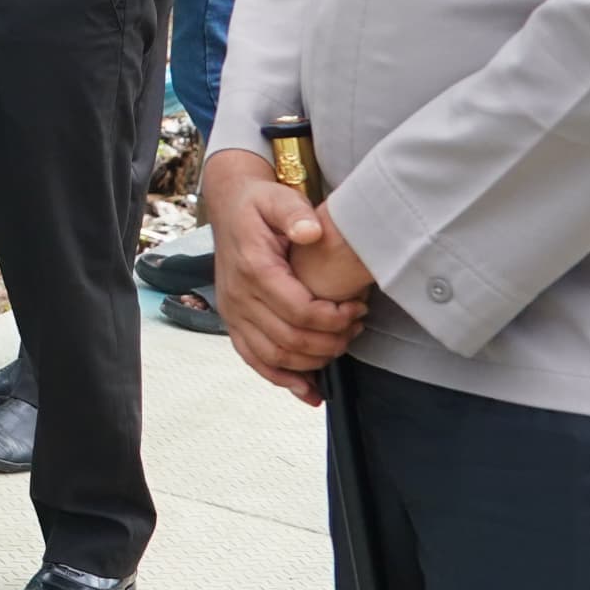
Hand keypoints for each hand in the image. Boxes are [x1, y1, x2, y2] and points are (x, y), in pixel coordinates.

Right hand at [202, 149, 368, 404]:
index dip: (334, 319)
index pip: (298, 310)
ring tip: (340, 346)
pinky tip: (308, 391)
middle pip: (289, 340)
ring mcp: (233, 312)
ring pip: (273, 356)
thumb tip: (311, 233)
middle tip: (357, 327)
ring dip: (312, 362)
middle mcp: (238, 295)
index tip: (358, 308)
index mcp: (253, 268)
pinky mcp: (233, 321)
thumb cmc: (260, 204)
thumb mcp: (278, 198)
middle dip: (331, 342)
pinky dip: (281, 379)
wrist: (230, 206)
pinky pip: (253, 359)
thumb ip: (295, 214)